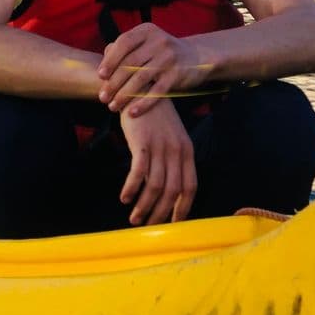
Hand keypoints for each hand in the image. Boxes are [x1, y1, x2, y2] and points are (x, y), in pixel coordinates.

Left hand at [98, 24, 198, 116]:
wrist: (197, 57)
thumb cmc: (162, 53)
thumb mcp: (148, 42)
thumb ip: (128, 47)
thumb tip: (103, 58)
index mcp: (147, 31)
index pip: (123, 42)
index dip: (110, 59)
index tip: (101, 75)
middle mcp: (158, 41)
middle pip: (130, 63)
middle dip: (113, 82)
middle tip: (103, 97)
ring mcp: (169, 57)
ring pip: (140, 78)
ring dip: (124, 94)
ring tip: (113, 106)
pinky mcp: (177, 74)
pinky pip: (157, 91)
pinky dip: (143, 103)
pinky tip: (132, 112)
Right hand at [119, 101, 196, 225]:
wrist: (139, 89)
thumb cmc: (153, 116)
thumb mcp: (170, 138)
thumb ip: (171, 161)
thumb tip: (166, 190)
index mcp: (187, 151)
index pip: (190, 187)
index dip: (183, 208)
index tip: (174, 224)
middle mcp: (177, 151)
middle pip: (172, 191)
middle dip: (161, 213)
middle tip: (148, 226)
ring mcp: (160, 147)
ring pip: (155, 186)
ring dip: (144, 206)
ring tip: (134, 219)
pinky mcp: (142, 143)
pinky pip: (138, 173)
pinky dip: (131, 188)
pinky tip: (124, 198)